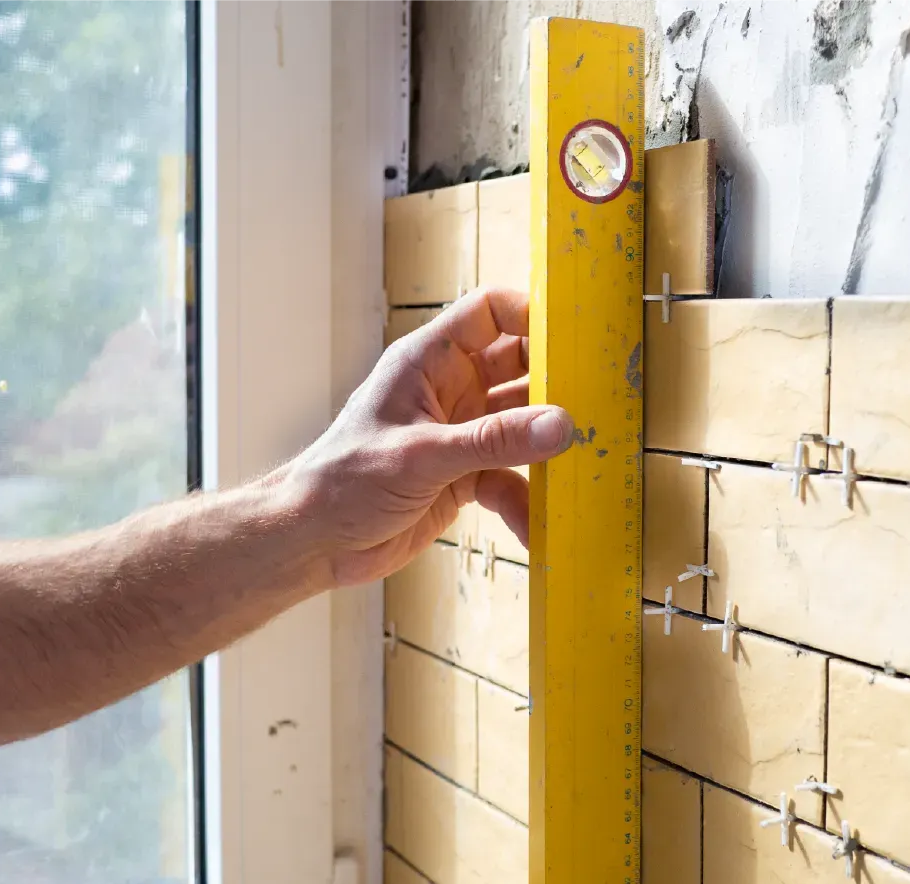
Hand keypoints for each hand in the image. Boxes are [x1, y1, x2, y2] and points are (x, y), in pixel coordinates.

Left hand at [281, 287, 572, 585]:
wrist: (313, 543)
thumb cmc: (342, 482)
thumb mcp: (424, 457)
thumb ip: (495, 442)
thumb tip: (560, 425)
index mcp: (428, 363)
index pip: (487, 314)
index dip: (530, 314)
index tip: (573, 336)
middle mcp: (448, 391)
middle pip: (518, 368)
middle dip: (554, 384)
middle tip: (597, 398)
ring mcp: (459, 433)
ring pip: (521, 425)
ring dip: (545, 444)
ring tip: (580, 457)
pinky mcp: (464, 475)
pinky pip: (510, 478)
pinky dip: (524, 500)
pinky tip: (534, 524)